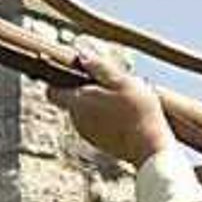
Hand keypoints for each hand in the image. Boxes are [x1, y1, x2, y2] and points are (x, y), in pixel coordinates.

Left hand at [56, 68, 174, 165]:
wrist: (150, 148)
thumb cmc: (138, 111)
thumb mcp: (122, 81)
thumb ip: (99, 67)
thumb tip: (80, 53)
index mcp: (78, 102)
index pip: (51, 91)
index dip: (59, 80)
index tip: (75, 72)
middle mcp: (77, 120)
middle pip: (73, 99)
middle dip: (87, 90)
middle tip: (112, 85)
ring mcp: (88, 134)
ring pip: (86, 112)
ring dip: (99, 104)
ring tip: (123, 101)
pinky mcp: (100, 143)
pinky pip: (97, 126)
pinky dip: (107, 119)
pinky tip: (126, 117)